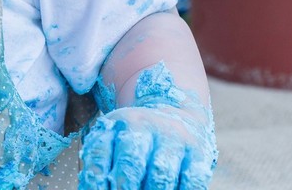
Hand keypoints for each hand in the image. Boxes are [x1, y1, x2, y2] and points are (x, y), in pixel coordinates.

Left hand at [78, 103, 214, 189]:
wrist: (176, 110)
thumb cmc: (136, 139)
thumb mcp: (115, 139)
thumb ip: (102, 163)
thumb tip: (93, 187)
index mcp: (117, 123)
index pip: (100, 150)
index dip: (94, 176)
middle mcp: (145, 126)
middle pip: (131, 160)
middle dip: (124, 186)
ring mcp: (174, 138)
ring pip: (161, 173)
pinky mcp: (198, 152)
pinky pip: (192, 180)